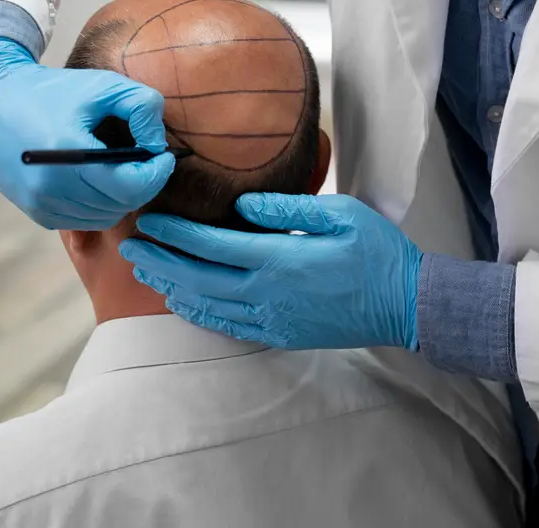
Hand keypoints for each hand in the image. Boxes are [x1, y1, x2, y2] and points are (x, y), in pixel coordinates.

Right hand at [0, 37, 174, 228]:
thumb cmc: (52, 91)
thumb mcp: (103, 85)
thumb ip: (141, 106)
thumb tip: (157, 144)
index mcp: (67, 154)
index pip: (130, 186)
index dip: (156, 173)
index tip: (164, 155)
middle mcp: (50, 188)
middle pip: (121, 204)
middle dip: (143, 183)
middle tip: (145, 159)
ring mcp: (41, 204)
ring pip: (105, 217)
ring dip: (122, 196)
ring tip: (122, 167)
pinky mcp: (36, 213)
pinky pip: (84, 220)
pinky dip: (100, 205)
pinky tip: (99, 179)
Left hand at [120, 193, 422, 350]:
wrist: (407, 304)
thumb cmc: (379, 251)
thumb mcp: (341, 213)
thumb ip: (288, 208)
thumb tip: (241, 204)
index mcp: (279, 259)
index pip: (211, 245)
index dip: (176, 233)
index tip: (149, 220)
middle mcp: (268, 294)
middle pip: (198, 278)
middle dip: (161, 260)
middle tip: (131, 245)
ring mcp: (273, 319)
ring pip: (208, 305)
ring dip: (173, 287)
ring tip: (147, 271)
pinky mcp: (281, 335)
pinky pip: (229, 326)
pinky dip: (200, 314)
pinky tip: (186, 302)